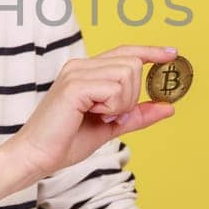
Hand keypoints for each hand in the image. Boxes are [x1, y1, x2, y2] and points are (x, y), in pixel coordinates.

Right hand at [4, 44, 178, 178]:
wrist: (37, 157)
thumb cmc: (66, 142)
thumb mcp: (111, 127)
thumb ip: (137, 115)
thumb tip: (169, 107)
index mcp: (86, 71)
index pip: (125, 51)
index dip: (150, 51)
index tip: (172, 54)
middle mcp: (81, 65)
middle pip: (132, 64)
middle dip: (132, 95)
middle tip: (109, 115)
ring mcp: (76, 73)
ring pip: (127, 74)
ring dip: (122, 103)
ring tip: (99, 115)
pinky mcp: (75, 86)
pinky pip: (114, 89)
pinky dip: (112, 108)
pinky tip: (93, 115)